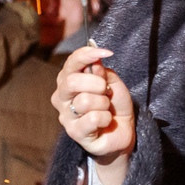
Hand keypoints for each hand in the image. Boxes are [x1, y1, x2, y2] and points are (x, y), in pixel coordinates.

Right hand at [54, 44, 134, 182]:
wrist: (122, 131)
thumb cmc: (114, 105)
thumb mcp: (113, 83)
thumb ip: (103, 73)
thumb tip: (95, 63)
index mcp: (69, 80)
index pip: (71, 62)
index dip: (87, 54)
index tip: (107, 52)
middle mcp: (62, 96)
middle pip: (72, 82)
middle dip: (97, 84)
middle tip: (106, 91)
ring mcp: (66, 115)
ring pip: (84, 101)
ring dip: (103, 104)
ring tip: (106, 109)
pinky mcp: (74, 132)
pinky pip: (93, 118)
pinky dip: (106, 118)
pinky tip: (104, 122)